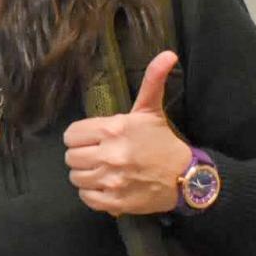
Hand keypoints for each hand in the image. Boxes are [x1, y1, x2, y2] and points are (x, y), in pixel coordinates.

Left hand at [63, 51, 191, 216]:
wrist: (185, 177)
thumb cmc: (162, 142)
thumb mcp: (152, 111)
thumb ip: (152, 81)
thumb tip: (168, 54)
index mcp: (113, 129)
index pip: (71, 134)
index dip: (79, 137)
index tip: (93, 140)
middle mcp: (109, 154)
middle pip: (70, 157)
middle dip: (82, 155)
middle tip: (99, 155)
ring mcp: (111, 179)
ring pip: (75, 177)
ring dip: (86, 175)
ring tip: (103, 170)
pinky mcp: (114, 201)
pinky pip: (86, 197)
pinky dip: (92, 193)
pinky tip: (106, 185)